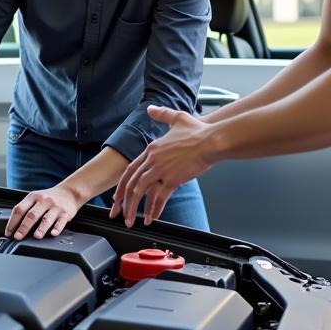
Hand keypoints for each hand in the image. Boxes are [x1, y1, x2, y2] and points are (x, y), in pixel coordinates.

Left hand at [6, 183, 83, 239]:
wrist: (69, 192)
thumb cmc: (49, 198)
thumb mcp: (35, 198)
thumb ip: (26, 209)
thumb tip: (13, 227)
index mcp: (33, 197)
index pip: (19, 209)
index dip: (12, 222)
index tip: (9, 233)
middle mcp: (43, 201)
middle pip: (31, 215)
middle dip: (23, 227)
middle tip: (18, 237)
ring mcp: (55, 207)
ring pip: (46, 218)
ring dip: (41, 228)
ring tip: (36, 236)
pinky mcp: (65, 213)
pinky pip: (61, 222)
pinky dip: (57, 228)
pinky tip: (53, 233)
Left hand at [110, 106, 212, 226]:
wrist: (212, 140)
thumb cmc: (199, 131)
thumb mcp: (177, 118)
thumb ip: (161, 114)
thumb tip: (151, 108)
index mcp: (151, 149)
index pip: (130, 169)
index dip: (122, 185)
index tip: (118, 196)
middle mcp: (153, 160)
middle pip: (131, 183)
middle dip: (122, 201)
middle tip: (117, 213)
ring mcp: (161, 170)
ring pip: (140, 192)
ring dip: (134, 209)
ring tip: (131, 221)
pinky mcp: (173, 179)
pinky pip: (159, 198)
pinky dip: (154, 210)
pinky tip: (152, 218)